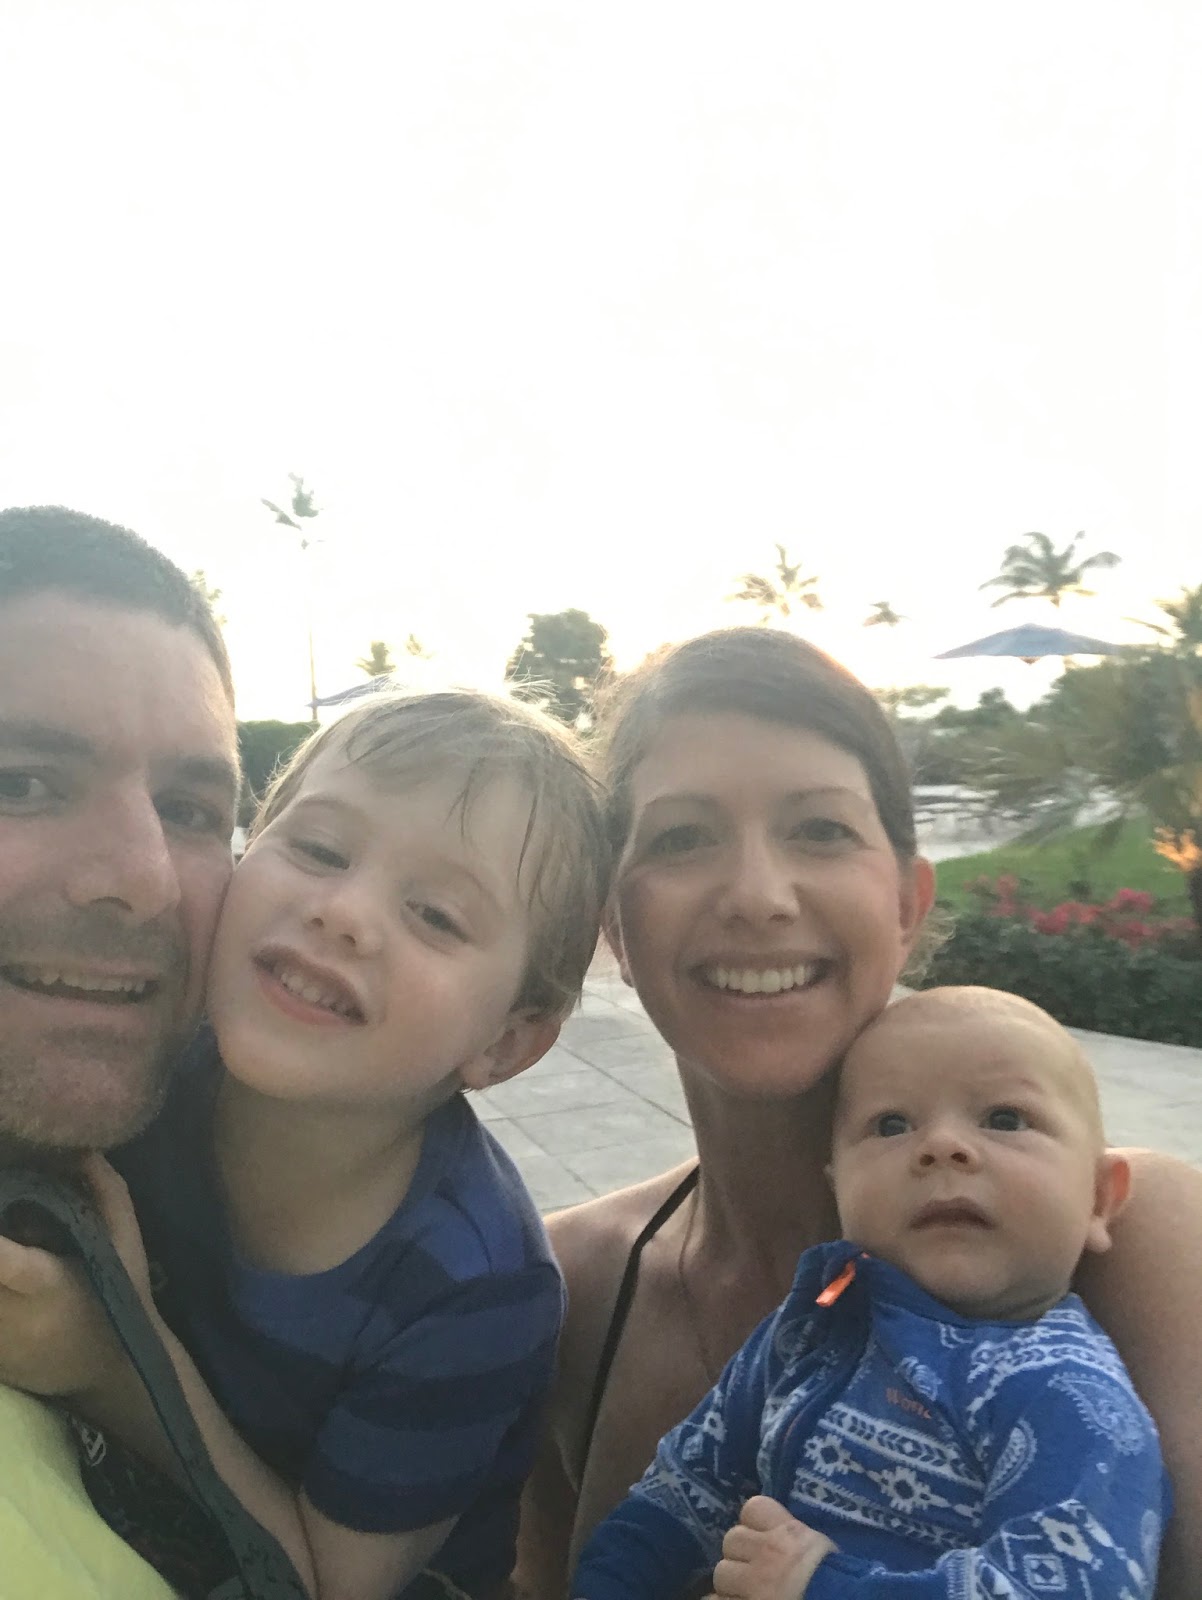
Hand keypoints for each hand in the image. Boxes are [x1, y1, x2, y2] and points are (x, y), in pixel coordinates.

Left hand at [0, 1153, 150, 1400]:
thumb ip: (107, 1192)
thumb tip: (82, 1150)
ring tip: (14, 1245)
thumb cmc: (122, 1296)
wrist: (114, 1371)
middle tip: (6, 1226)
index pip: (6, 1262)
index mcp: (46, 1284)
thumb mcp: (125, 1243)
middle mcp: (12, 1317)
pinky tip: (10, 1285)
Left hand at [711, 1496, 836, 1599]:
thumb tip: (783, 1537)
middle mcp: (766, 1552)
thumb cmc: (840, 1582)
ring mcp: (753, 1581)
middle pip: (732, 1539)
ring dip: (732, 1583)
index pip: (754, 1507)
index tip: (761, 1537)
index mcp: (790, 1534)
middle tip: (754, 1571)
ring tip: (747, 1592)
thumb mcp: (822, 1551)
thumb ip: (798, 1540)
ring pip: (722, 1572)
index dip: (754, 1524)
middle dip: (740, 1556)